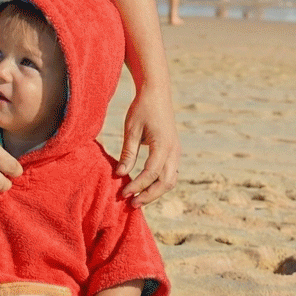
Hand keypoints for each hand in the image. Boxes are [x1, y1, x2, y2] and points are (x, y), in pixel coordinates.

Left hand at [115, 84, 179, 206]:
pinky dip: (159, 183)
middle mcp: (174, 150)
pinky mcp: (173, 151)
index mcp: (163, 145)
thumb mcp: (131, 130)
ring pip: (170, 180)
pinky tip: (145, 187)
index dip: (137, 186)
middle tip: (131, 204)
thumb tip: (120, 175)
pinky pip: (170, 173)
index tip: (123, 194)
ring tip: (137, 199)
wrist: (157, 91)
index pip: (150, 173)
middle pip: (165, 183)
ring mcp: (176, 151)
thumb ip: (127, 154)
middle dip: (149, 196)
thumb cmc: (142, 108)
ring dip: (155, 192)